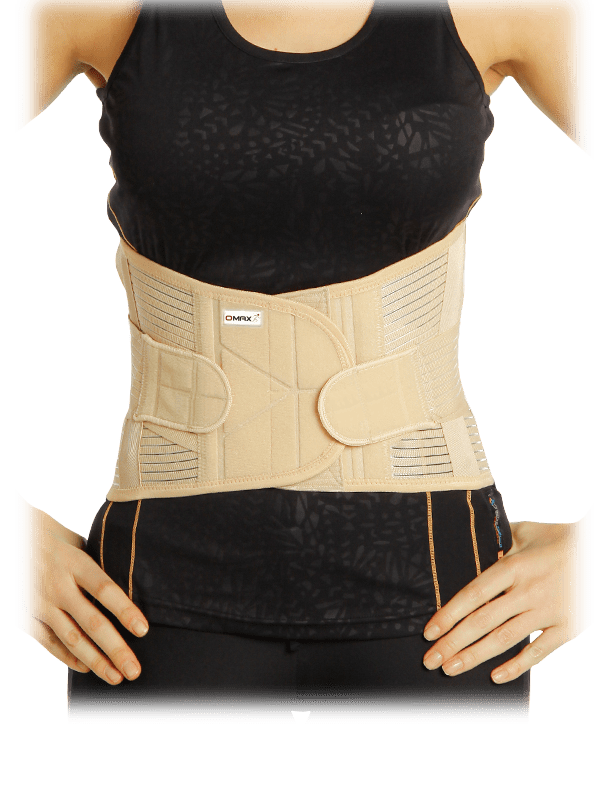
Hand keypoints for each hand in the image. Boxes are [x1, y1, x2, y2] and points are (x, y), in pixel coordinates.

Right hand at [16, 492, 149, 684]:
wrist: (16, 540)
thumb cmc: (60, 542)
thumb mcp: (82, 545)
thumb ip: (101, 567)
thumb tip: (135, 587)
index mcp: (75, 562)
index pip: (104, 590)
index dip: (125, 611)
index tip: (143, 631)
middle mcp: (57, 585)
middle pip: (91, 622)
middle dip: (115, 649)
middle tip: (134, 670)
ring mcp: (40, 603)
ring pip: (71, 639)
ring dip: (96, 661)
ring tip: (116, 676)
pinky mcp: (26, 617)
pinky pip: (50, 643)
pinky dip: (69, 657)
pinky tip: (88, 668)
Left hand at [421, 510, 592, 682]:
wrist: (597, 549)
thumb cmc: (555, 538)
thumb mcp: (522, 532)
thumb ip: (494, 544)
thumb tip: (466, 549)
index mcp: (513, 566)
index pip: (473, 594)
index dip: (449, 615)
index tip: (429, 633)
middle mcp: (528, 590)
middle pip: (483, 621)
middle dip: (453, 643)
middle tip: (430, 661)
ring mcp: (548, 611)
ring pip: (505, 639)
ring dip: (475, 657)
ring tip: (451, 669)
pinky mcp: (568, 627)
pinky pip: (539, 651)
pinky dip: (517, 666)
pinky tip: (495, 677)